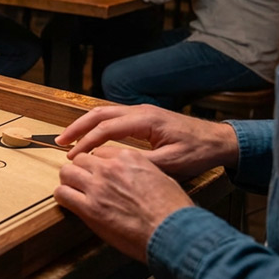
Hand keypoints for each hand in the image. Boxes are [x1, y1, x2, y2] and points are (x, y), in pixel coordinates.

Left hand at [54, 145, 192, 261]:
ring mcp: (97, 187)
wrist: (174, 233)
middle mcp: (110, 168)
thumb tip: (131, 174)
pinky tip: (69, 202)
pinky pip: (62, 194)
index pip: (99, 152)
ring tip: (74, 190)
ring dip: (69, 181)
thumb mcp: (161, 178)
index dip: (97, 163)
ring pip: (66, 172)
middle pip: (80, 159)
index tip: (97, 172)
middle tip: (83, 181)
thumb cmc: (173, 210)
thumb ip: (140, 170)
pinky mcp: (89, 208)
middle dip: (80, 169)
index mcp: (128, 157)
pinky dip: (63, 196)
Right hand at [55, 103, 239, 177]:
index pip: (106, 128)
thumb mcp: (172, 163)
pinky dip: (97, 125)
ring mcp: (141, 111)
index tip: (73, 156)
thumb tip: (114, 167)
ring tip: (69, 139)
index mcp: (145, 120)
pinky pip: (113, 116)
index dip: (86, 142)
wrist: (218, 140)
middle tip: (60, 142)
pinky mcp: (144, 116)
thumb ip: (143, 163)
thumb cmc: (198, 152)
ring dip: (85, 125)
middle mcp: (140, 111)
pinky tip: (91, 137)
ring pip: (104, 112)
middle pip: (99, 114)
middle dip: (77, 127)